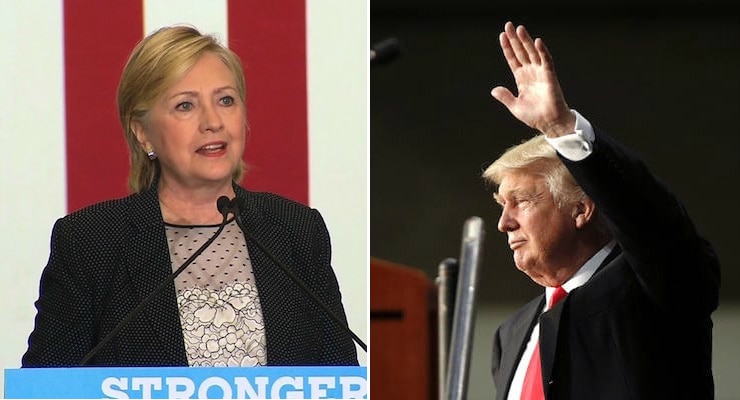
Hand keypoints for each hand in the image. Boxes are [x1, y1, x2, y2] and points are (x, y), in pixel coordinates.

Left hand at [491, 21, 574, 136]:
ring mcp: (540, 73)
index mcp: (521, 78)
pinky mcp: (549, 76)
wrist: (549, 123)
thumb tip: (494, 90)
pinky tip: (536, 42)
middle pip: (521, 52)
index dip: (507, 48)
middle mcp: (530, 72)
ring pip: (531, 53)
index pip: (513, 59)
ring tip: (519, 29)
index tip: (502, 35)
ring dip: (526, 41)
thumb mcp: (515, 106)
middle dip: (515, 39)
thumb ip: (505, 97)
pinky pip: (545, 60)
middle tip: (509, 25)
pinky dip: (541, 51)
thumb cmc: (535, 116)